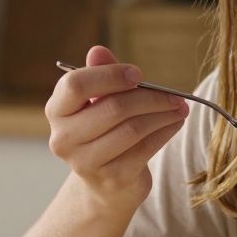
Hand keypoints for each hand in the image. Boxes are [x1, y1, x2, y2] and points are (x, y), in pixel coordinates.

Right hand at [45, 45, 188, 209]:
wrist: (105, 185)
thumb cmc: (103, 132)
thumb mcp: (98, 101)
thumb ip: (100, 75)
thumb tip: (98, 51)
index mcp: (57, 111)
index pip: (76, 85)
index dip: (110, 75)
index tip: (138, 75)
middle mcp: (64, 138)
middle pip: (113, 108)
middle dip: (150, 97)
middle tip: (175, 94)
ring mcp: (86, 162)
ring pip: (133, 129)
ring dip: (163, 114)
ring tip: (180, 107)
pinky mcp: (112, 178)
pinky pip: (146, 148)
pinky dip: (165, 131)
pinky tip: (175, 123)